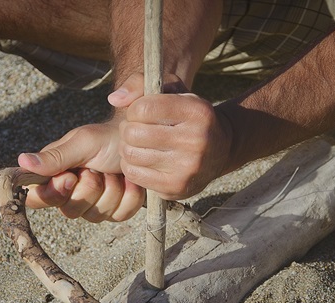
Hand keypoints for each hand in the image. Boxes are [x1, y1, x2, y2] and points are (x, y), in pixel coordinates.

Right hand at [18, 122, 144, 221]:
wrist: (140, 140)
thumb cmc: (107, 137)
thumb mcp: (82, 143)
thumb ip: (54, 157)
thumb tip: (21, 161)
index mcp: (54, 175)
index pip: (37, 199)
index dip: (53, 193)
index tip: (70, 177)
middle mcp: (70, 193)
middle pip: (69, 211)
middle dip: (89, 188)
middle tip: (97, 168)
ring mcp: (93, 205)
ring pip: (96, 216)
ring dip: (111, 189)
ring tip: (113, 171)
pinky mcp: (115, 210)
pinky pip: (119, 215)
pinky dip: (128, 196)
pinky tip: (128, 181)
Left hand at [117, 92, 232, 200]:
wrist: (220, 150)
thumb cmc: (187, 116)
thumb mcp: (172, 90)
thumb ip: (140, 84)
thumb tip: (114, 99)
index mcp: (196, 111)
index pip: (143, 108)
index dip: (134, 110)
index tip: (141, 112)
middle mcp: (196, 139)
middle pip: (134, 133)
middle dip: (128, 129)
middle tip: (135, 129)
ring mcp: (187, 167)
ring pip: (131, 155)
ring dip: (127, 147)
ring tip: (137, 143)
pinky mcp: (176, 187)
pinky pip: (134, 174)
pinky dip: (131, 166)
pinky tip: (141, 159)